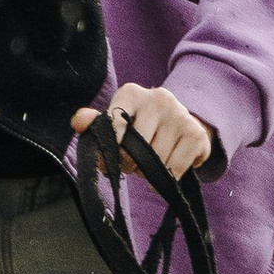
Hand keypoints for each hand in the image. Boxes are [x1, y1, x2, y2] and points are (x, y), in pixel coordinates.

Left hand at [72, 82, 216, 180]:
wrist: (180, 123)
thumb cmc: (139, 125)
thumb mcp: (116, 120)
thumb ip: (96, 123)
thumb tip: (77, 122)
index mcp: (131, 93)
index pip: (114, 123)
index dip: (111, 148)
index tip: (111, 159)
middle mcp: (158, 98)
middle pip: (135, 147)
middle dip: (129, 164)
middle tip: (131, 165)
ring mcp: (180, 115)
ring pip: (156, 161)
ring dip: (148, 172)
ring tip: (148, 165)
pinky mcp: (196, 135)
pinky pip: (175, 169)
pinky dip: (167, 179)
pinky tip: (165, 173)